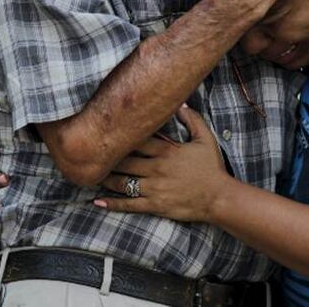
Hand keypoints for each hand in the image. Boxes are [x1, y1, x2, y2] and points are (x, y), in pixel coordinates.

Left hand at [95, 105, 229, 221]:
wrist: (219, 197)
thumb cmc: (212, 167)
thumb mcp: (205, 138)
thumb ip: (192, 119)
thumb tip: (180, 103)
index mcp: (166, 151)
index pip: (136, 140)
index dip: (120, 136)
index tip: (105, 132)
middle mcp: (156, 168)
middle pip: (124, 161)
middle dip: (106, 158)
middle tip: (89, 154)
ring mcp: (154, 188)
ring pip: (122, 182)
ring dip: (105, 179)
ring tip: (90, 175)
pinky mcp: (154, 205)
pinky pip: (129, 205)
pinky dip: (112, 203)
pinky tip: (97, 201)